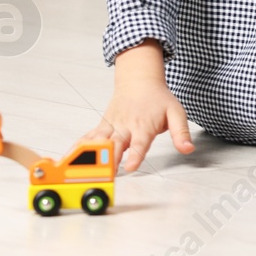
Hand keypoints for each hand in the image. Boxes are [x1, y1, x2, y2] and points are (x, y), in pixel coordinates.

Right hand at [82, 40, 194, 171]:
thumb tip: (188, 149)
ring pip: (98, 142)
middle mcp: (126, 126)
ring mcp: (111, 126)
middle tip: (105, 175)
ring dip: (90, 156)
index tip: (131, 167)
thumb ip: (181, 133)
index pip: (140, 143)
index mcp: (144, 125)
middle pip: (115, 144)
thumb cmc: (158, 99)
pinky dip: (78, 147)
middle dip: (109, 160)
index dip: (136, 155)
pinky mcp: (102, 126)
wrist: (139, 80)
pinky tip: (67, 158)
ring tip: (81, 170)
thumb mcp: (176, 112)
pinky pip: (88, 138)